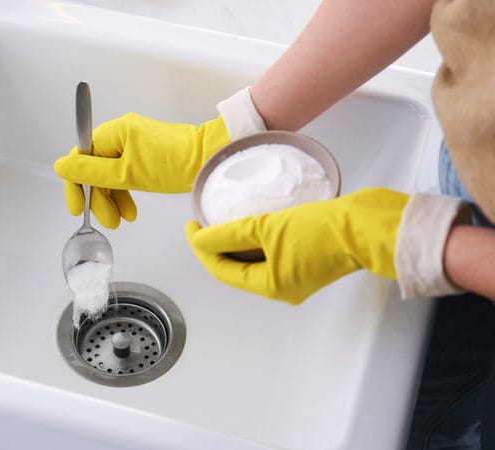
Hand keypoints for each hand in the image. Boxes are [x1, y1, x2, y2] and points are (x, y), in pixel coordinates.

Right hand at [54, 113, 228, 228]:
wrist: (208, 160)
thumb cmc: (173, 164)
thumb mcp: (127, 174)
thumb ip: (91, 172)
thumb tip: (60, 166)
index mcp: (113, 132)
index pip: (80, 157)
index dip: (75, 185)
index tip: (77, 208)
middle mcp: (120, 134)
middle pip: (95, 168)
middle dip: (99, 198)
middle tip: (108, 221)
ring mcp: (133, 144)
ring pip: (109, 175)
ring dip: (112, 199)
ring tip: (121, 220)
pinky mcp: (144, 155)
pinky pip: (124, 174)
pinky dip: (124, 193)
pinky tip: (130, 210)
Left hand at [185, 188, 408, 304]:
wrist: (369, 225)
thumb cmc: (324, 230)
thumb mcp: (268, 227)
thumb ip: (229, 234)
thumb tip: (200, 238)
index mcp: (272, 286)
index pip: (223, 271)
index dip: (202, 248)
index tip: (191, 226)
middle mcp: (283, 288)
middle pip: (237, 269)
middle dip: (216, 248)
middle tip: (202, 224)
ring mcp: (297, 277)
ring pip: (254, 262)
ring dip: (236, 244)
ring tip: (221, 221)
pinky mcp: (309, 262)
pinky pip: (272, 255)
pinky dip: (257, 242)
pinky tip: (251, 223)